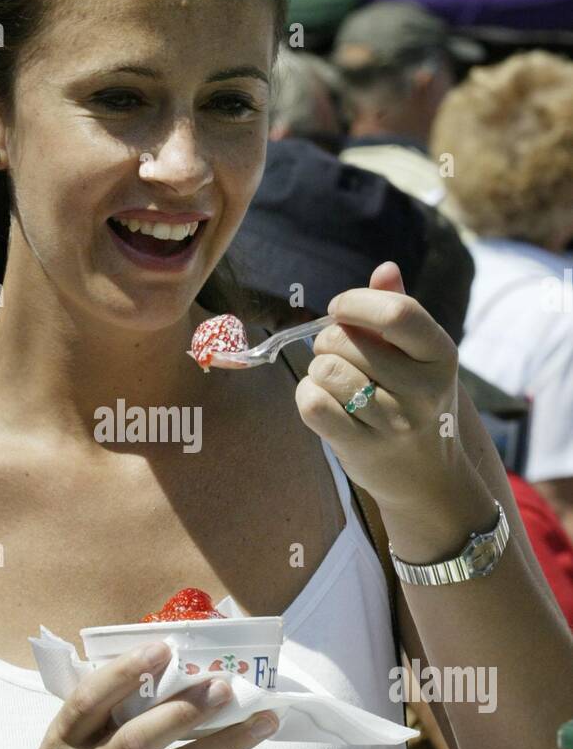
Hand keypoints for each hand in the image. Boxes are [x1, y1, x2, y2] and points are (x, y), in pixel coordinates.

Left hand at [296, 261, 464, 510]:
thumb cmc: (417, 405)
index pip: (396, 312)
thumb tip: (384, 269)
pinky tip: (321, 401)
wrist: (428, 479)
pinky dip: (306, 396)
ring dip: (317, 370)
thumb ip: (400, 311)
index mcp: (441, 355)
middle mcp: (423, 389)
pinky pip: (312, 404)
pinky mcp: (361, 448)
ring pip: (325, 371)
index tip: (338, 309)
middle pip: (345, 340)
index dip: (355, 303)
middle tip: (337, 355)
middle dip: (328, 340)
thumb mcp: (421, 358)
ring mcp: (393, 422)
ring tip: (334, 381)